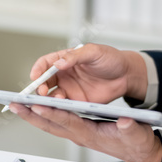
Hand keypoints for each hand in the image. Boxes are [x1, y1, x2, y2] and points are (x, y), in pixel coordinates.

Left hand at [9, 103, 161, 161]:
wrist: (141, 152)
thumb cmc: (138, 143)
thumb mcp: (138, 134)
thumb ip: (130, 128)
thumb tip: (125, 121)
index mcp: (91, 134)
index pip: (67, 122)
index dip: (52, 113)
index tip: (37, 104)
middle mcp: (80, 135)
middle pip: (50, 124)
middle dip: (31, 114)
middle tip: (13, 104)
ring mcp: (78, 133)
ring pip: (50, 123)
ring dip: (33, 114)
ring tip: (16, 103)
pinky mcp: (79, 129)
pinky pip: (56, 122)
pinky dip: (43, 114)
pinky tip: (34, 106)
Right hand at [28, 43, 148, 103]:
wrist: (126, 75)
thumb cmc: (110, 59)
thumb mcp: (93, 52)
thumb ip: (75, 56)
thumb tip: (58, 63)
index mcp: (65, 59)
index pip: (45, 63)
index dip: (38, 69)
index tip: (35, 76)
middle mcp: (63, 75)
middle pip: (44, 81)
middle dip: (39, 87)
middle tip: (40, 92)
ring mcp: (69, 89)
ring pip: (51, 95)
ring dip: (48, 99)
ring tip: (54, 100)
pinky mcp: (77, 102)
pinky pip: (64, 106)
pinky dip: (59, 108)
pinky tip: (61, 109)